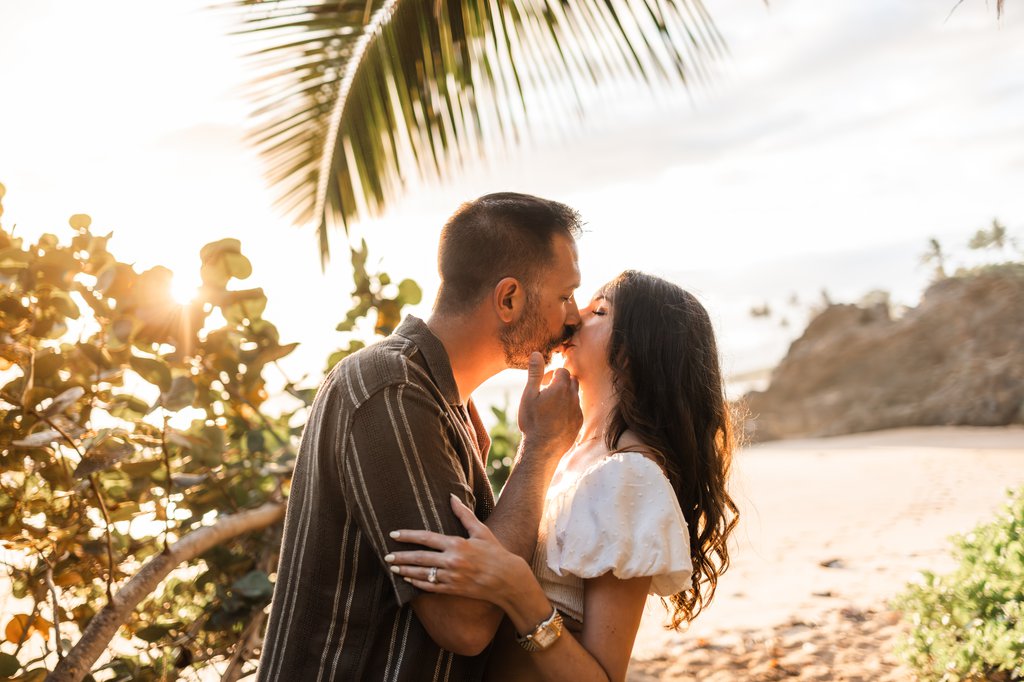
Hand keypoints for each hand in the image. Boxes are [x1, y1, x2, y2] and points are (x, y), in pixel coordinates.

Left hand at [386, 495, 530, 607]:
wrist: (507, 579)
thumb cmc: (495, 552)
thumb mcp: (480, 530)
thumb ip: (463, 514)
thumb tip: (451, 496)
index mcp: (457, 544)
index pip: (426, 538)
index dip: (408, 536)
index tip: (393, 535)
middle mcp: (452, 561)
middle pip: (419, 558)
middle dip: (400, 557)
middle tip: (385, 557)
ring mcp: (451, 577)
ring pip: (422, 574)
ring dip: (405, 571)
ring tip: (392, 568)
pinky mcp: (453, 590)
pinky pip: (430, 587)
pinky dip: (417, 584)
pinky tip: (408, 581)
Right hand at [517, 352, 581, 458]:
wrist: (542, 449)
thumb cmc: (532, 421)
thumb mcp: (529, 395)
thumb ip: (535, 373)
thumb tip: (537, 353)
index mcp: (561, 387)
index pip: (563, 370)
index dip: (552, 375)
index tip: (543, 384)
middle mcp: (573, 397)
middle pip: (571, 381)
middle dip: (561, 382)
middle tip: (546, 392)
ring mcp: (578, 411)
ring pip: (574, 395)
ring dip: (565, 396)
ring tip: (550, 406)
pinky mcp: (579, 423)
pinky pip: (576, 409)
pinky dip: (568, 409)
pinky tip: (555, 418)